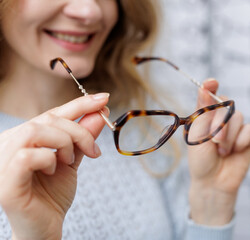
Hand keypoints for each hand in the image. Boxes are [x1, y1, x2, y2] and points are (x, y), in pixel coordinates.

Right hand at [0, 93, 109, 239]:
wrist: (45, 227)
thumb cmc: (54, 194)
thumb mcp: (73, 160)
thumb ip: (82, 137)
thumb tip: (99, 112)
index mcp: (24, 137)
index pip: (52, 113)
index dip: (79, 104)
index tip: (104, 98)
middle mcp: (9, 144)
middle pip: (47, 119)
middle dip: (78, 131)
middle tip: (92, 151)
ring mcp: (3, 162)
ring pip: (36, 131)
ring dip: (63, 144)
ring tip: (69, 161)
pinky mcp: (6, 182)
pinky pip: (28, 156)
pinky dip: (49, 159)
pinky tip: (53, 170)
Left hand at [187, 79, 249, 225]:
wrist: (212, 182)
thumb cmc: (201, 160)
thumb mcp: (197, 135)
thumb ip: (203, 112)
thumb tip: (204, 88)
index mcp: (206, 116)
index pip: (210, 95)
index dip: (210, 87)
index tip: (211, 83)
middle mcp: (222, 119)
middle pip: (227, 105)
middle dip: (220, 123)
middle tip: (214, 141)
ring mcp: (236, 128)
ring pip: (239, 117)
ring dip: (229, 136)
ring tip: (222, 152)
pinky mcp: (248, 138)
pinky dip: (241, 141)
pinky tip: (234, 152)